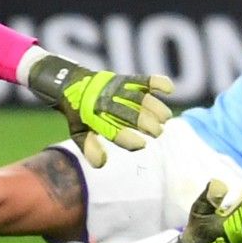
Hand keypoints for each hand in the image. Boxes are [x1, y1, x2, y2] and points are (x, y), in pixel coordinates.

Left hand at [26, 59, 174, 167]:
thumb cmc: (80, 114)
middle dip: (147, 124)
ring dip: (156, 108)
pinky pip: (143, 79)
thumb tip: (102, 163)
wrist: (72, 83)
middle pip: (130, 114)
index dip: (128, 139)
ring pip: (140, 98)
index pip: (112, 130)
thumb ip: (90, 148)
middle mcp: (105, 102)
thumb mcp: (79, 132)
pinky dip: (157, 83)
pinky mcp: (125, 79)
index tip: (142, 145)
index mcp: (93, 118)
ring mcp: (116, 89)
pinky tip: (169, 90)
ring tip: (165, 119)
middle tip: (158, 133)